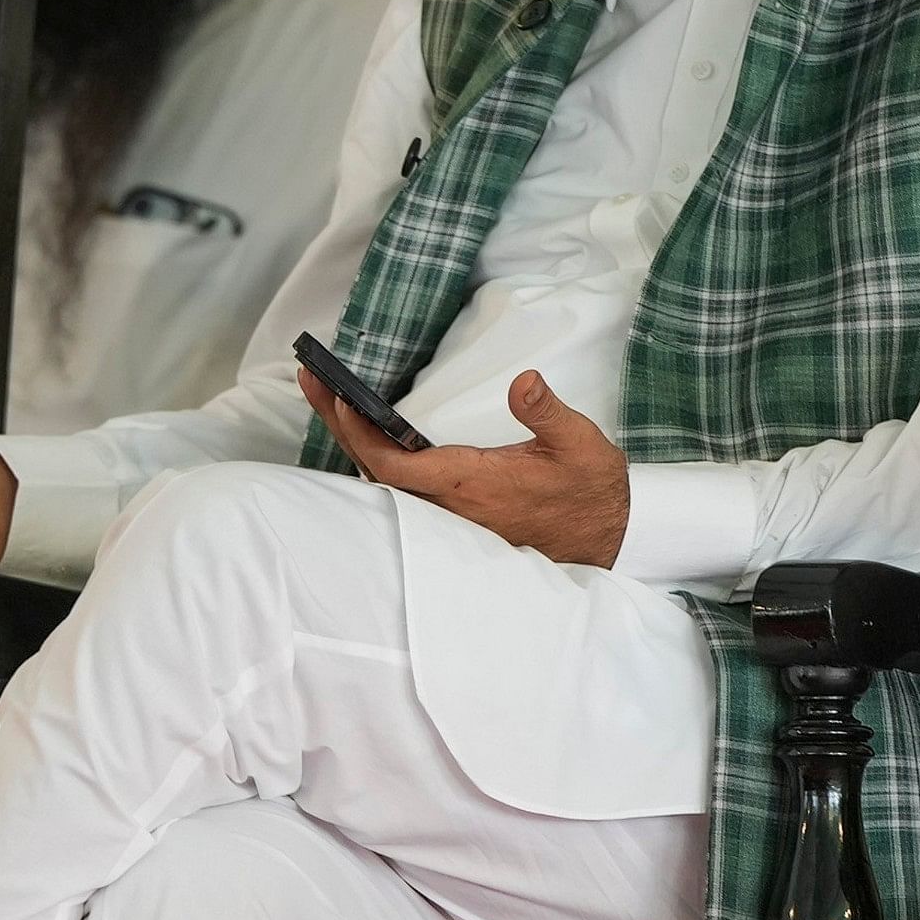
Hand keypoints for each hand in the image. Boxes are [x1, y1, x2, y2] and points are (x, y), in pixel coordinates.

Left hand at [304, 367, 629, 566]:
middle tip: (309, 380)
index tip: (339, 399)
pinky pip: (402, 489)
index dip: (362, 436)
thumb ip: (547, 413)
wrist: (610, 539)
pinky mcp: (456, 517)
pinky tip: (365, 434)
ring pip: (386, 482)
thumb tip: (524, 382)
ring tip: (327, 397)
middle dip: (339, 425)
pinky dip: (375, 458)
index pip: (398, 466)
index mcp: (474, 485)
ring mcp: (451, 515)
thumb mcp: (581, 445)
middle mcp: (452, 506)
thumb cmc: (591, 492)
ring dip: (353, 440)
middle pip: (376, 470)